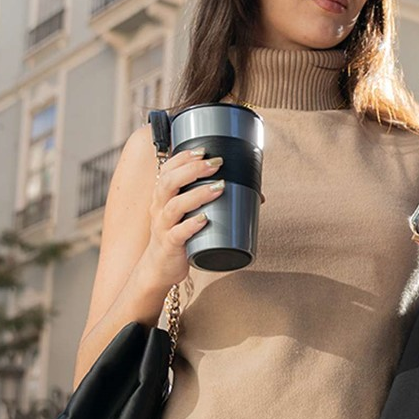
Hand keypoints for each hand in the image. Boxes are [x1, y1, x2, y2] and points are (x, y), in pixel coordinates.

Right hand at [140, 147, 226, 287]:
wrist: (160, 267)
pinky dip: (191, 225)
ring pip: (174, 206)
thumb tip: (258, 195)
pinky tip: (204, 219)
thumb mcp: (191, 214)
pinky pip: (178, 233)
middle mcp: (159, 208)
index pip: (167, 169)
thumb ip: (216, 201)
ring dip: (198, 194)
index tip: (204, 150)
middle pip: (169, 182)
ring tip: (219, 187)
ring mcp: (163, 227)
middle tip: (217, 163)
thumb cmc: (180, 235)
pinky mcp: (170, 245)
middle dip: (193, 170)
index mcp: (163, 196)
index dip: (183, 157)